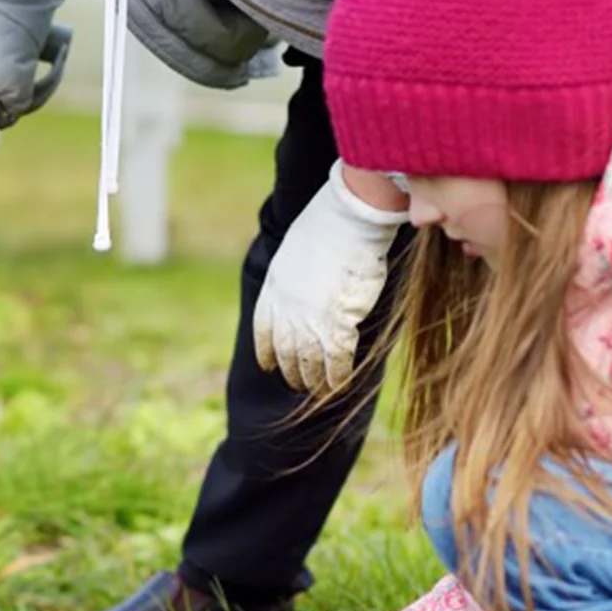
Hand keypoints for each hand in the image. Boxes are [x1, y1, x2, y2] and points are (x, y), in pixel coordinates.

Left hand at [254, 160, 407, 393]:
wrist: (349, 218)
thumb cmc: (330, 225)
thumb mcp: (296, 250)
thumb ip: (295, 275)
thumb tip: (305, 286)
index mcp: (273, 288)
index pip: (263, 330)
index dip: (266, 352)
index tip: (268, 367)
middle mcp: (287, 309)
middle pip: (285, 352)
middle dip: (292, 372)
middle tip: (300, 385)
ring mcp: (311, 319)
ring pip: (308, 362)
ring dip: (314, 381)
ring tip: (319, 392)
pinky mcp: (338, 324)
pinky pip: (335, 361)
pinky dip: (337, 377)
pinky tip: (340, 386)